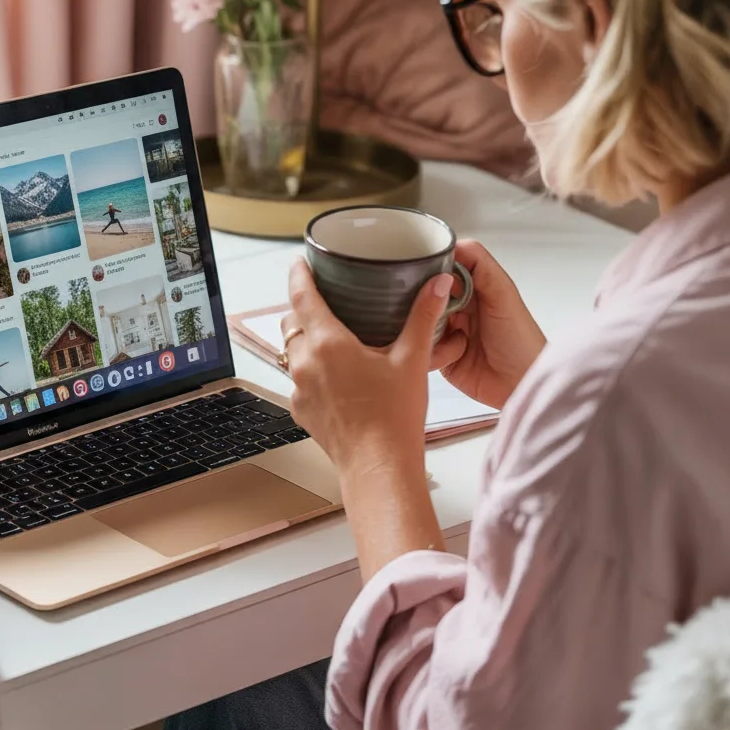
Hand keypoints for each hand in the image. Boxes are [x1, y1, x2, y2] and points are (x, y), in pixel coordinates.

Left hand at [282, 259, 453, 481]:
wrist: (379, 467)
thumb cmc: (395, 417)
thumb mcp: (412, 360)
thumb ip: (423, 317)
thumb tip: (438, 283)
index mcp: (328, 343)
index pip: (300, 294)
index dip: (299, 274)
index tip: (300, 262)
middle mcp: (305, 363)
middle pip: (292, 321)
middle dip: (304, 308)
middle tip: (326, 301)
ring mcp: (299, 389)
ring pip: (291, 351)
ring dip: (306, 340)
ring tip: (333, 337)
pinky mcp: (301, 410)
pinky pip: (297, 379)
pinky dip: (310, 370)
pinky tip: (336, 375)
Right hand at [430, 239, 545, 408]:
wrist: (521, 386)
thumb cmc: (522, 341)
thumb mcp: (504, 295)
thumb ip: (481, 266)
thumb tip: (453, 244)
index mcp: (474, 287)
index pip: (443, 266)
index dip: (430, 266)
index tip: (418, 268)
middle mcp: (458, 307)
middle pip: (425, 293)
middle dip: (421, 299)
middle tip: (427, 306)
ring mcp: (447, 332)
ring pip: (418, 320)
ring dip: (426, 328)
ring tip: (446, 335)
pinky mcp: (439, 357)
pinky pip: (419, 348)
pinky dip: (428, 351)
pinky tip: (447, 355)